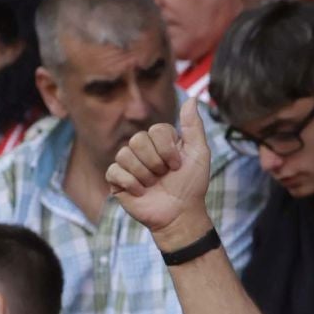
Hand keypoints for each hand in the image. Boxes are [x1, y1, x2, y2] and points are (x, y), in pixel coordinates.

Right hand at [107, 96, 216, 252]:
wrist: (181, 215)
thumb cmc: (191, 185)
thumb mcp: (199, 154)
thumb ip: (194, 126)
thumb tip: (193, 98)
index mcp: (159, 140)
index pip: (156, 129)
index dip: (168, 149)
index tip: (177, 165)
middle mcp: (142, 149)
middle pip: (138, 139)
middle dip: (155, 162)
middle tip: (164, 176)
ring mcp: (128, 164)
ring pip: (125, 154)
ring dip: (145, 174)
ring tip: (153, 185)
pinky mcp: (117, 180)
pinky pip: (114, 171)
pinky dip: (131, 183)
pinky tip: (141, 192)